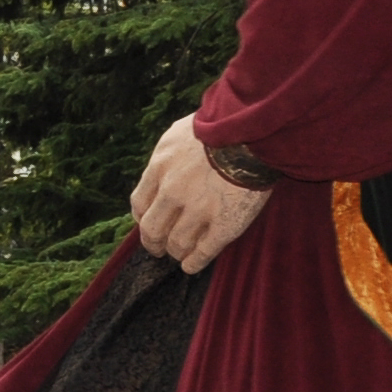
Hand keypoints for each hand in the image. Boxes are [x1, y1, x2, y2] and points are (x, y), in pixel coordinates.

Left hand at [131, 117, 272, 269]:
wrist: (252, 132)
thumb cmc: (219, 125)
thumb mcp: (180, 132)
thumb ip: (168, 153)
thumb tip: (163, 165)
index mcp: (160, 167)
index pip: (139, 203)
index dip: (142, 218)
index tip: (146, 222)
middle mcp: (172, 192)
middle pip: (152, 229)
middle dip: (153, 243)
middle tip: (158, 248)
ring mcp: (197, 211)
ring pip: (176, 244)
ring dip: (175, 253)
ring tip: (179, 255)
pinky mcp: (223, 225)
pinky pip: (202, 252)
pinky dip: (194, 263)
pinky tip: (192, 265)